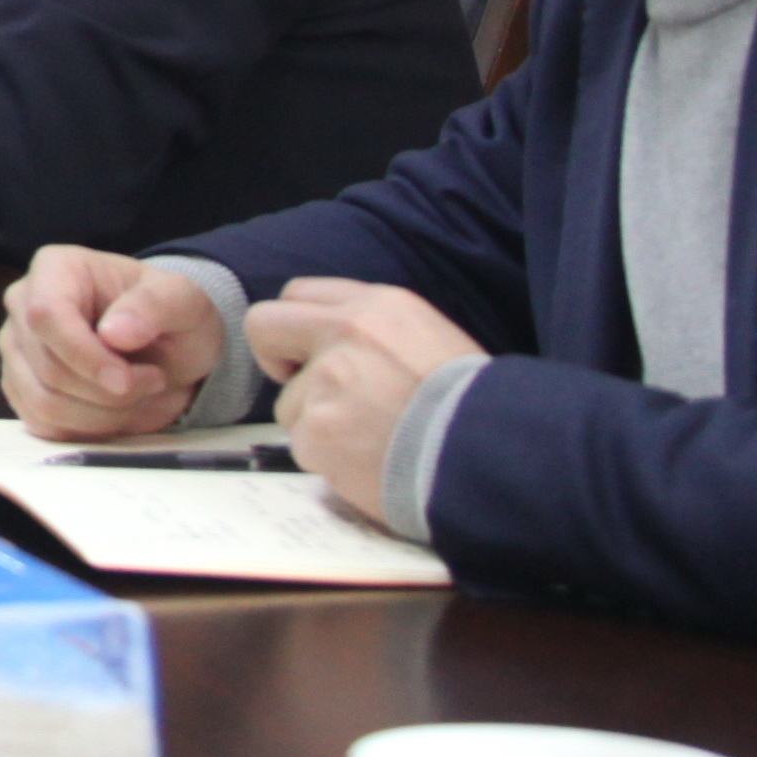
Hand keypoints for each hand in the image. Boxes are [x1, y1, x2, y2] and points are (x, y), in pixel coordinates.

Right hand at [0, 245, 219, 441]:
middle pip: (48, 367)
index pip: (47, 315)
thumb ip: (154, 306)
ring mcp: (16, 349)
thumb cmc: (170, 315)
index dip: (84, 355)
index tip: (125, 380)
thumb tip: (114, 333)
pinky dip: (88, 430)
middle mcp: (22, 304)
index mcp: (55, 268)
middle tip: (155, 382)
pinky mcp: (19, 388)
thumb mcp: (183, 300)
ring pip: (44, 403)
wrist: (166, 346)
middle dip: (108, 392)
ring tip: (141, 398)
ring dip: (103, 415)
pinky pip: (43, 425)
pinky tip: (118, 413)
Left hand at [249, 280, 482, 519]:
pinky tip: (371, 462)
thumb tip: (330, 347)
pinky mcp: (317, 431)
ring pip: (289, 403)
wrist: (492, 456)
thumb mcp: (429, 339)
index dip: (299, 328)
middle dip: (275, 357)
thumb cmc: (470, 407)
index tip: (312, 352)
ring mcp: (327, 383)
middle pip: (264, 325)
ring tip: (372, 440)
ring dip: (319, 425)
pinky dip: (330, 460)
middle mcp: (345, 333)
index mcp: (376, 306)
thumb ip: (373, 334)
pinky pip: (303, 445)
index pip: (299, 294)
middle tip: (310, 389)